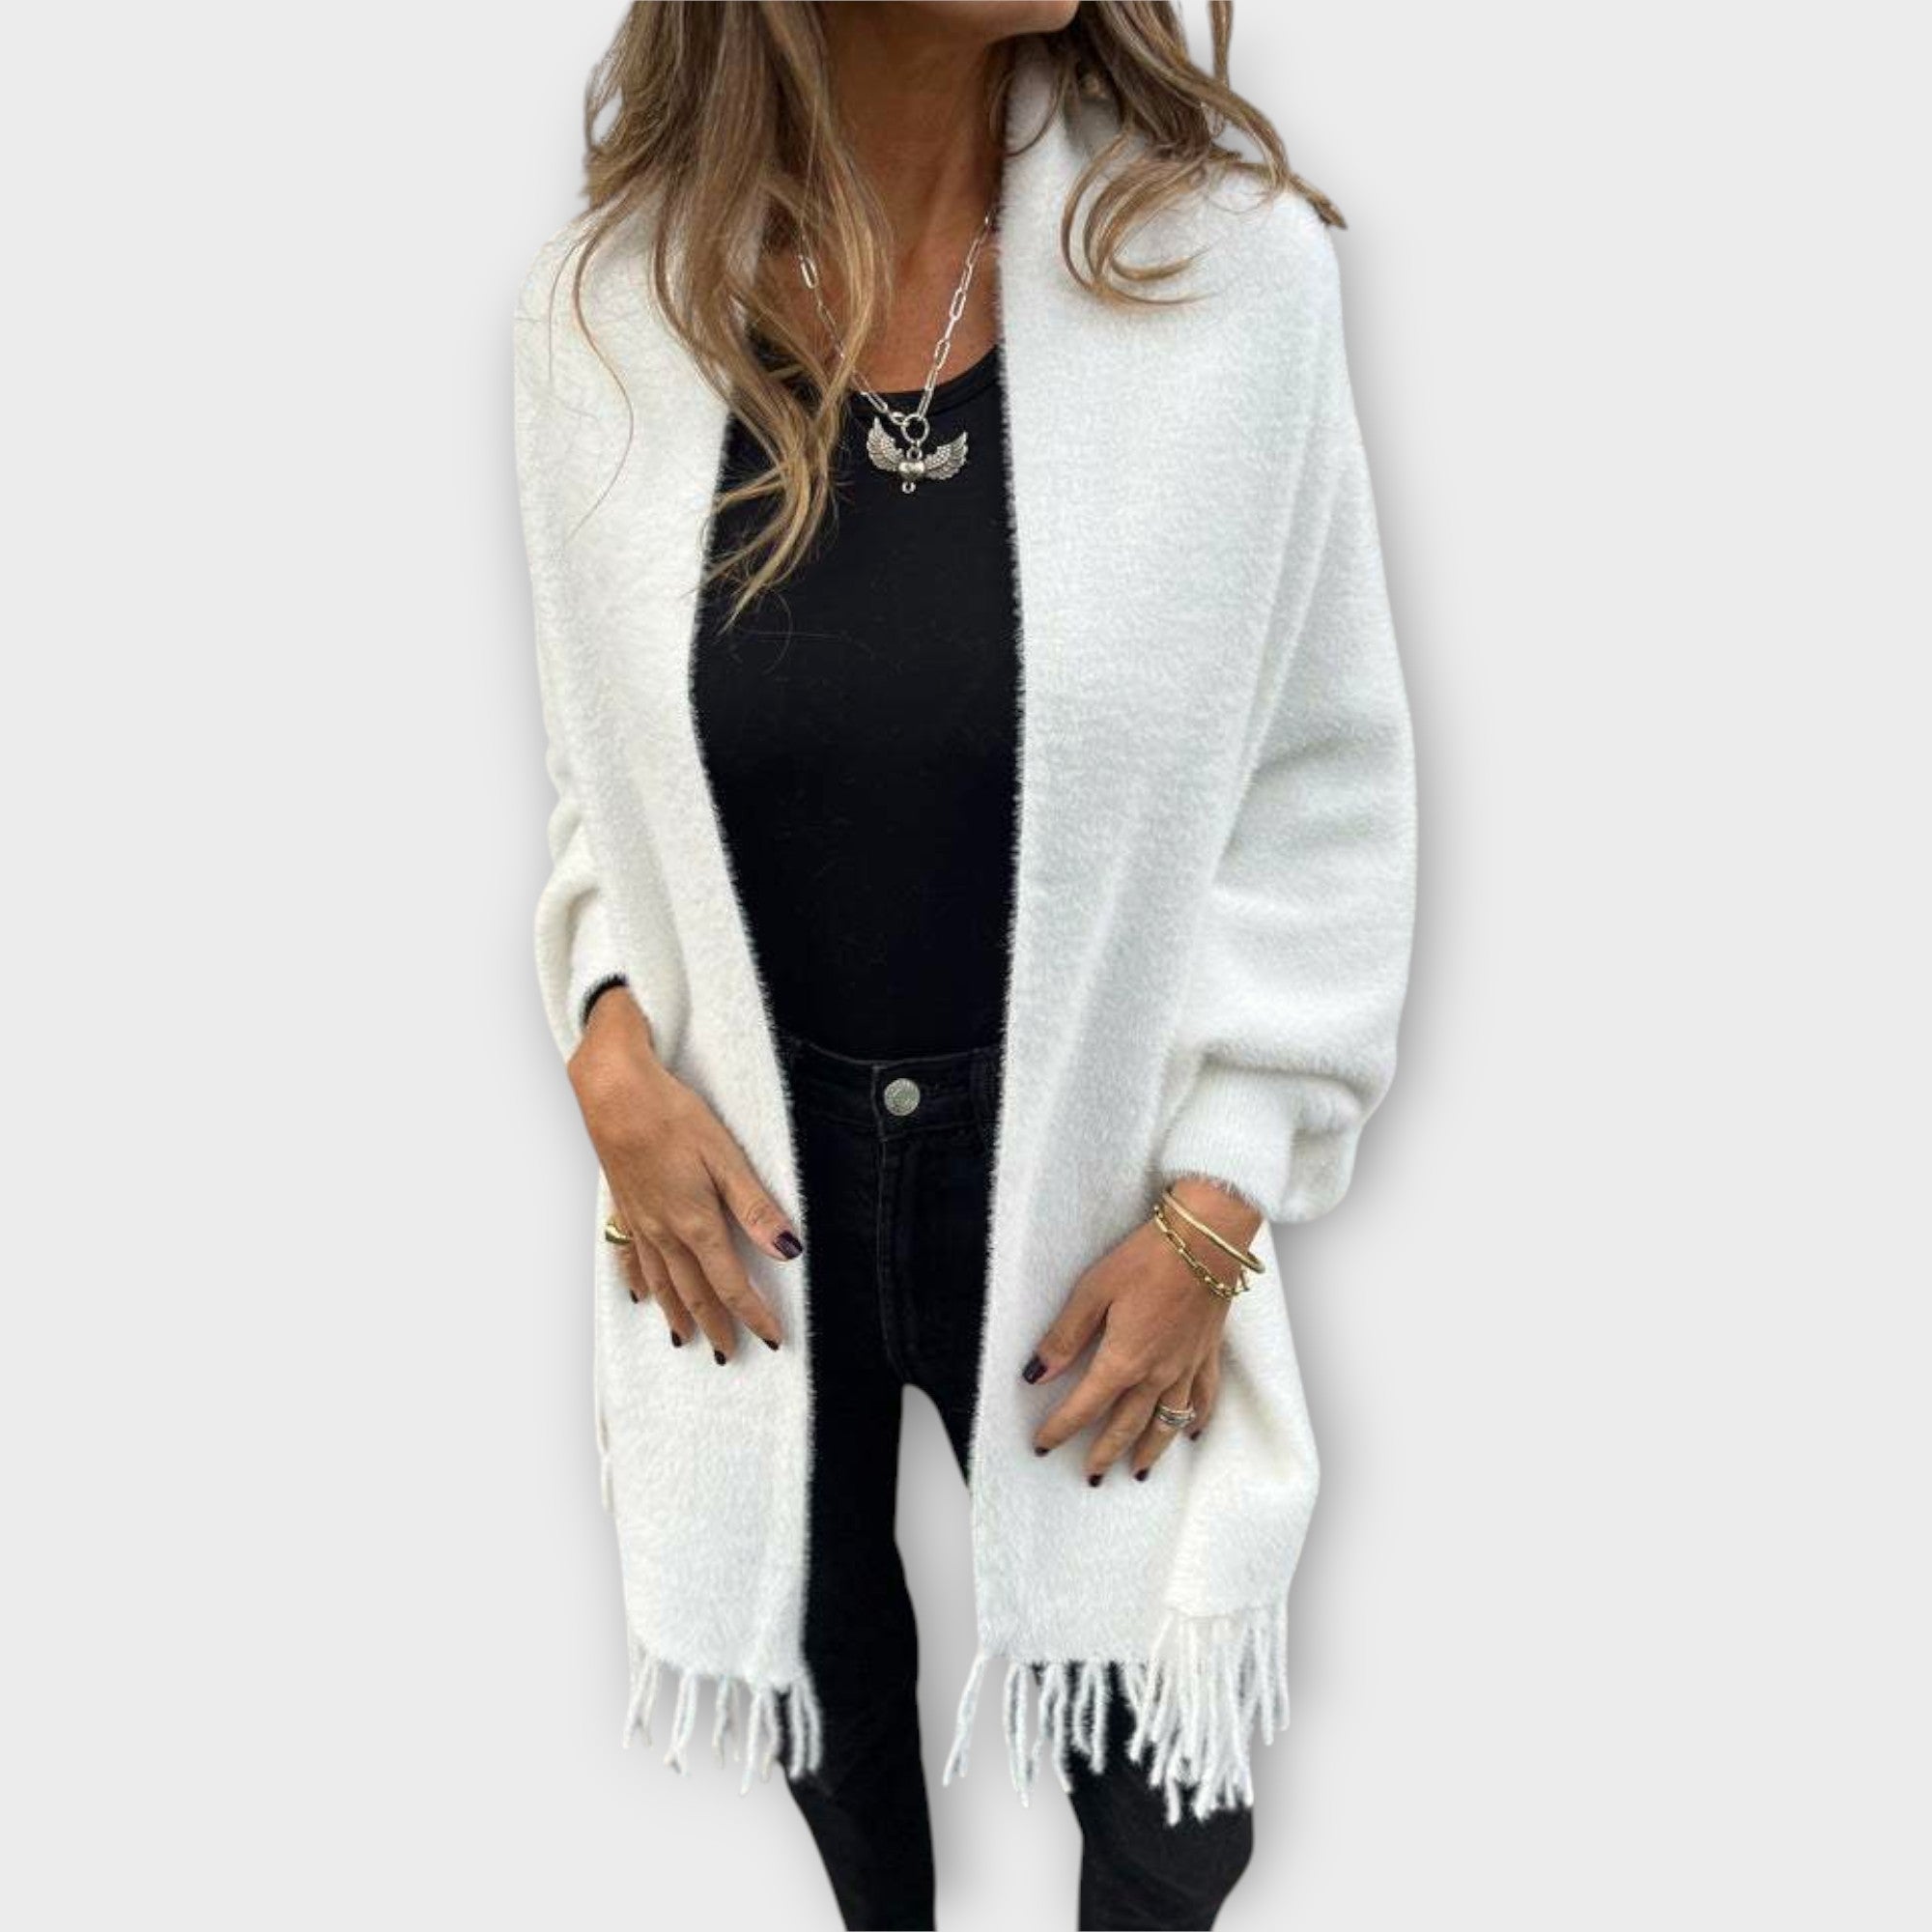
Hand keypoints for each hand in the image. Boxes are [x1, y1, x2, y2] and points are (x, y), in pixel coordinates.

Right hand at [567, 990, 801, 1360]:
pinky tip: (640, 1294)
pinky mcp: (624, 1204)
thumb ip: (755, 1207)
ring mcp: (640, 1220)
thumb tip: (788, 1251)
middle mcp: (665, 1231)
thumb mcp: (725, 1156)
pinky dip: (639, 1281)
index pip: (732, 1284)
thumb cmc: (672, 1116)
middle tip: (729, 1355)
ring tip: (687, 1339)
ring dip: (677, 1313)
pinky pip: (632, 1257)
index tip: (771, 1340)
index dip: (754, 1315)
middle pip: (695, 1292)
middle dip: (716, 1325)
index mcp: (696, 1222)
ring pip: (661, 1282)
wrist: (613, 1092)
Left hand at [1022, 1178, 1262, 1484]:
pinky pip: (1203, 1398)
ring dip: (1151, 1450)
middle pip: (1127, 1425)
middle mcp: (1156, 1374)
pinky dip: (1196, 1419)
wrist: (1206, 1241)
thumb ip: (1065, 1337)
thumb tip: (1036, 1374)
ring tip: (1140, 1471)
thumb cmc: (1147, 1259)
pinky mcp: (1207, 1353)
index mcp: (1123, 1360)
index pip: (1084, 1407)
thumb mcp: (1093, 1291)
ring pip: (1167, 1422)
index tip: (1043, 1446)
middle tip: (1092, 1476)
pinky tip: (1193, 1432)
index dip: (1061, 1429)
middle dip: (1106, 1453)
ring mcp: (1186, 1367)